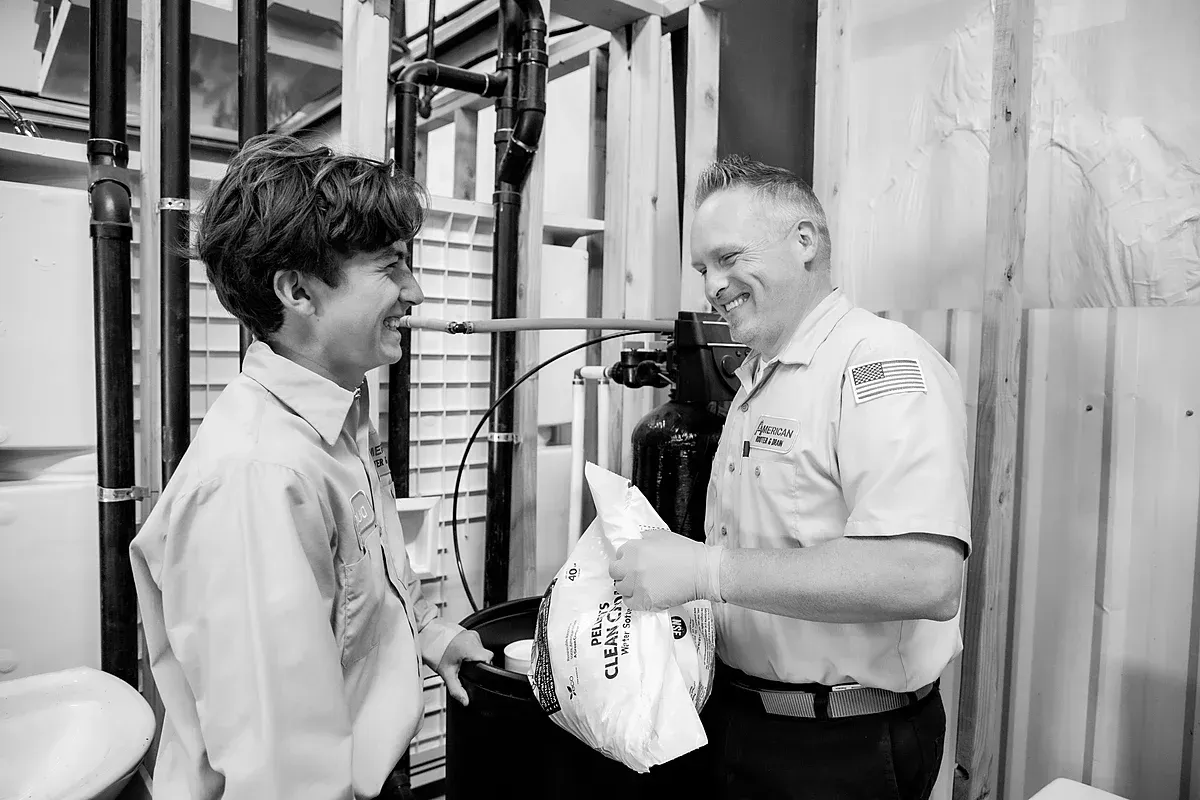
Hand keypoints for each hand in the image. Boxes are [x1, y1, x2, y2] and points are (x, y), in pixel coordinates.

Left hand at [436, 630, 491, 705]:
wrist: (430, 640)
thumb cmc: (436, 654)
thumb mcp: (447, 674)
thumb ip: (456, 689)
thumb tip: (465, 701)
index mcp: (469, 648)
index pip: (488, 658)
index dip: (484, 667)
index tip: (477, 670)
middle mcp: (473, 638)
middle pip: (485, 655)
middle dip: (478, 663)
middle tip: (465, 666)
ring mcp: (472, 634)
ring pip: (481, 649)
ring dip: (474, 656)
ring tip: (462, 659)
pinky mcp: (471, 633)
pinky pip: (477, 644)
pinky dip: (472, 650)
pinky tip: (462, 653)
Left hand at [608, 527, 723, 611]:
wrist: (702, 572)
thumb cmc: (686, 553)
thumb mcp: (662, 535)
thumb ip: (645, 539)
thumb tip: (638, 542)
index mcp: (634, 548)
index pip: (618, 554)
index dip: (627, 558)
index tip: (633, 562)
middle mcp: (632, 567)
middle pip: (615, 572)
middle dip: (623, 572)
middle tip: (634, 574)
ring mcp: (637, 585)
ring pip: (621, 588)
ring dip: (628, 586)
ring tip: (641, 585)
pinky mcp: (644, 601)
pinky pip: (629, 603)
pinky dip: (634, 600)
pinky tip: (644, 595)